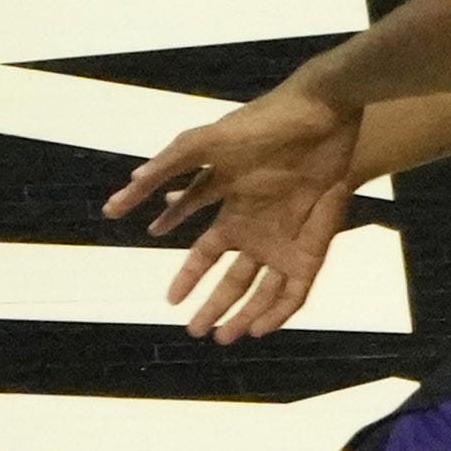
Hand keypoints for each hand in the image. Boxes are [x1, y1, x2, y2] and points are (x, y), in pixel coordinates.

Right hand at [101, 83, 361, 344]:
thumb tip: (128, 187)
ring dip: (242, 315)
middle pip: (233, 277)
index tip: (169, 299)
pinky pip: (296, 287)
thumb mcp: (207, 142)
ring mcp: (288, 236)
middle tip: (193, 331)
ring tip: (222, 339)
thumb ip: (167, 165)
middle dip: (213, 304)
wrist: (322, 111)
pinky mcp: (315, 242)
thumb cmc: (265, 123)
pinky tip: (259, 327)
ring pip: (263, 289)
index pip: (205, 251)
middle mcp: (260, 227)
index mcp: (234, 208)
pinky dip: (277, 311)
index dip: (188, 275)